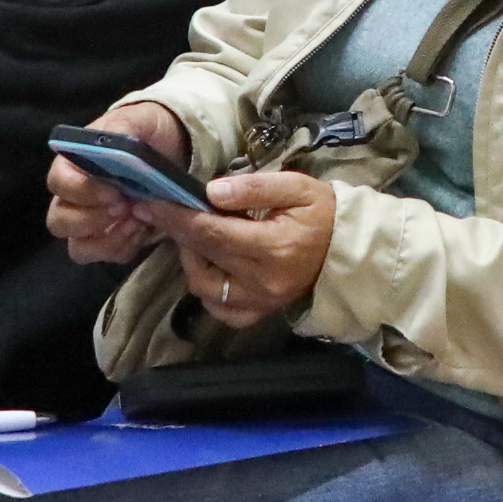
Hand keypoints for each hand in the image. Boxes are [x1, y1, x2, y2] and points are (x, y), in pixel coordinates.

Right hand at [47, 99, 192, 263]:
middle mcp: (73, 199)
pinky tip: (144, 230)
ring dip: (108, 240)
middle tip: (125, 207)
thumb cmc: (146, 131)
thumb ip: (121, 128)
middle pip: (59, 222)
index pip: (58, 184)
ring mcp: (90, 223)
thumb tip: (106, 145)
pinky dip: (126, 247)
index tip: (114, 192)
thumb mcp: (137, 120)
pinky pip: (108, 256)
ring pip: (78, 248)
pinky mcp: (112, 240)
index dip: (82, 192)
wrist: (172, 149)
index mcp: (71, 166)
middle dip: (91, 221)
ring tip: (137, 222)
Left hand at [164, 167, 335, 326]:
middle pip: (203, 256)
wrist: (351, 252)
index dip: (178, 216)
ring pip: (204, 286)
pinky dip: (207, 288)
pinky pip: (219, 309)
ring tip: (196, 235)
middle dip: (176, 231)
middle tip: (159, 210)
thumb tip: (211, 191)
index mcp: (273, 246)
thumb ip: (254, 188)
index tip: (152, 200)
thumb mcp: (297, 188)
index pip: (212, 231)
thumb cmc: (324, 215)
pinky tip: (210, 266)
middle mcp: (262, 281)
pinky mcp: (259, 313)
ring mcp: (259, 302)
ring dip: (191, 259)